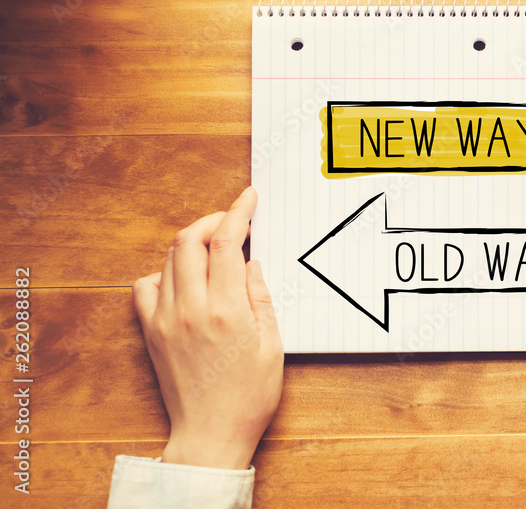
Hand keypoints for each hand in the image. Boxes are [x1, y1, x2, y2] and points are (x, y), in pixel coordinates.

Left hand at [132, 186, 282, 468]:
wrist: (211, 434)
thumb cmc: (249, 396)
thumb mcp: (272, 345)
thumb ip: (260, 298)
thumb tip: (251, 263)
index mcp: (226, 310)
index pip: (226, 242)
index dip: (238, 212)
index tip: (249, 198)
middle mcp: (190, 308)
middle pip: (190, 239)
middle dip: (212, 220)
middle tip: (232, 220)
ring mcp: (165, 319)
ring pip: (169, 258)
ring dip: (191, 242)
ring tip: (213, 248)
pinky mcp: (151, 332)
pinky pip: (146, 286)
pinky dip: (164, 272)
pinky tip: (184, 280)